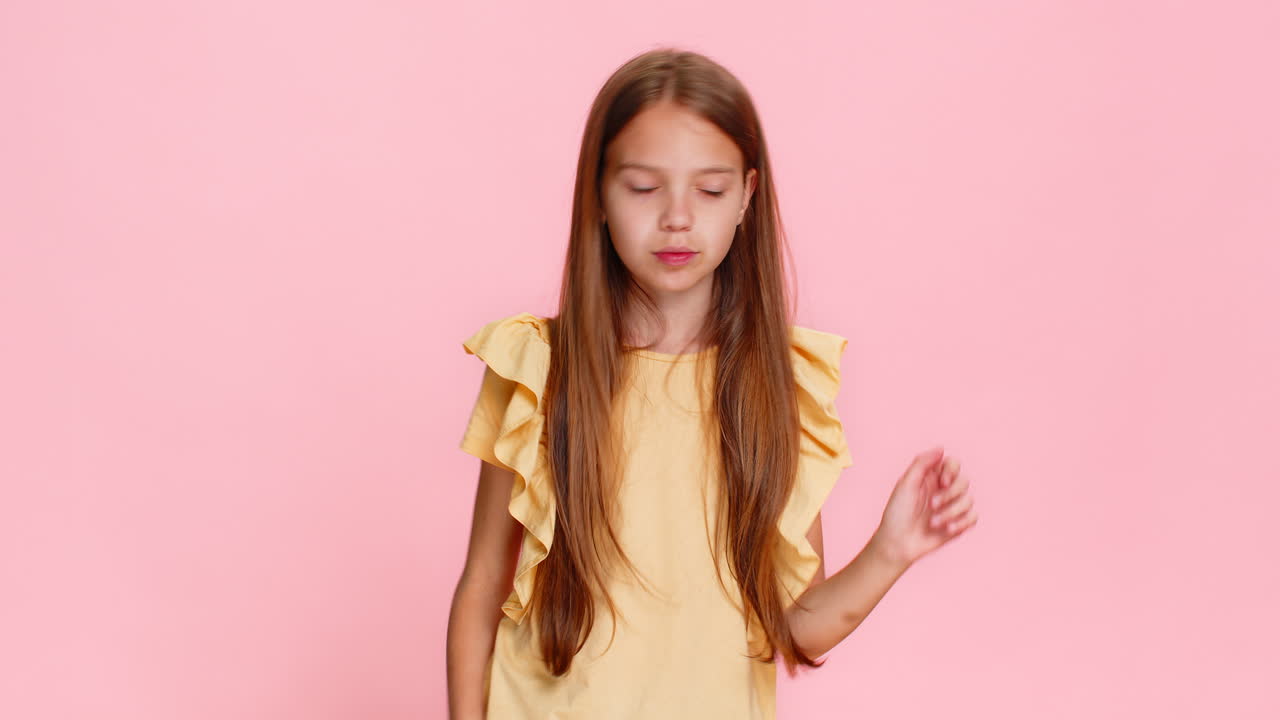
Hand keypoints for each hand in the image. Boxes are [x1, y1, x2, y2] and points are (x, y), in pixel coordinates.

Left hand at [870, 447, 978, 567]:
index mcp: (931, 477)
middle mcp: (943, 490)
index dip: (952, 471)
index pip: (953, 464)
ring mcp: (952, 507)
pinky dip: (961, 523)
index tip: (943, 482)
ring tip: (933, 523)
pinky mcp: (959, 523)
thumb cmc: (897, 513)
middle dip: (950, 494)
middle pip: (964, 481)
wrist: (898, 543)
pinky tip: (946, 530)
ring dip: (951, 512)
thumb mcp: (905, 484)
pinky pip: (973, 517)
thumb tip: (941, 448)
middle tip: (932, 505)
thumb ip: (922, 463)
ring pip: (969, 500)